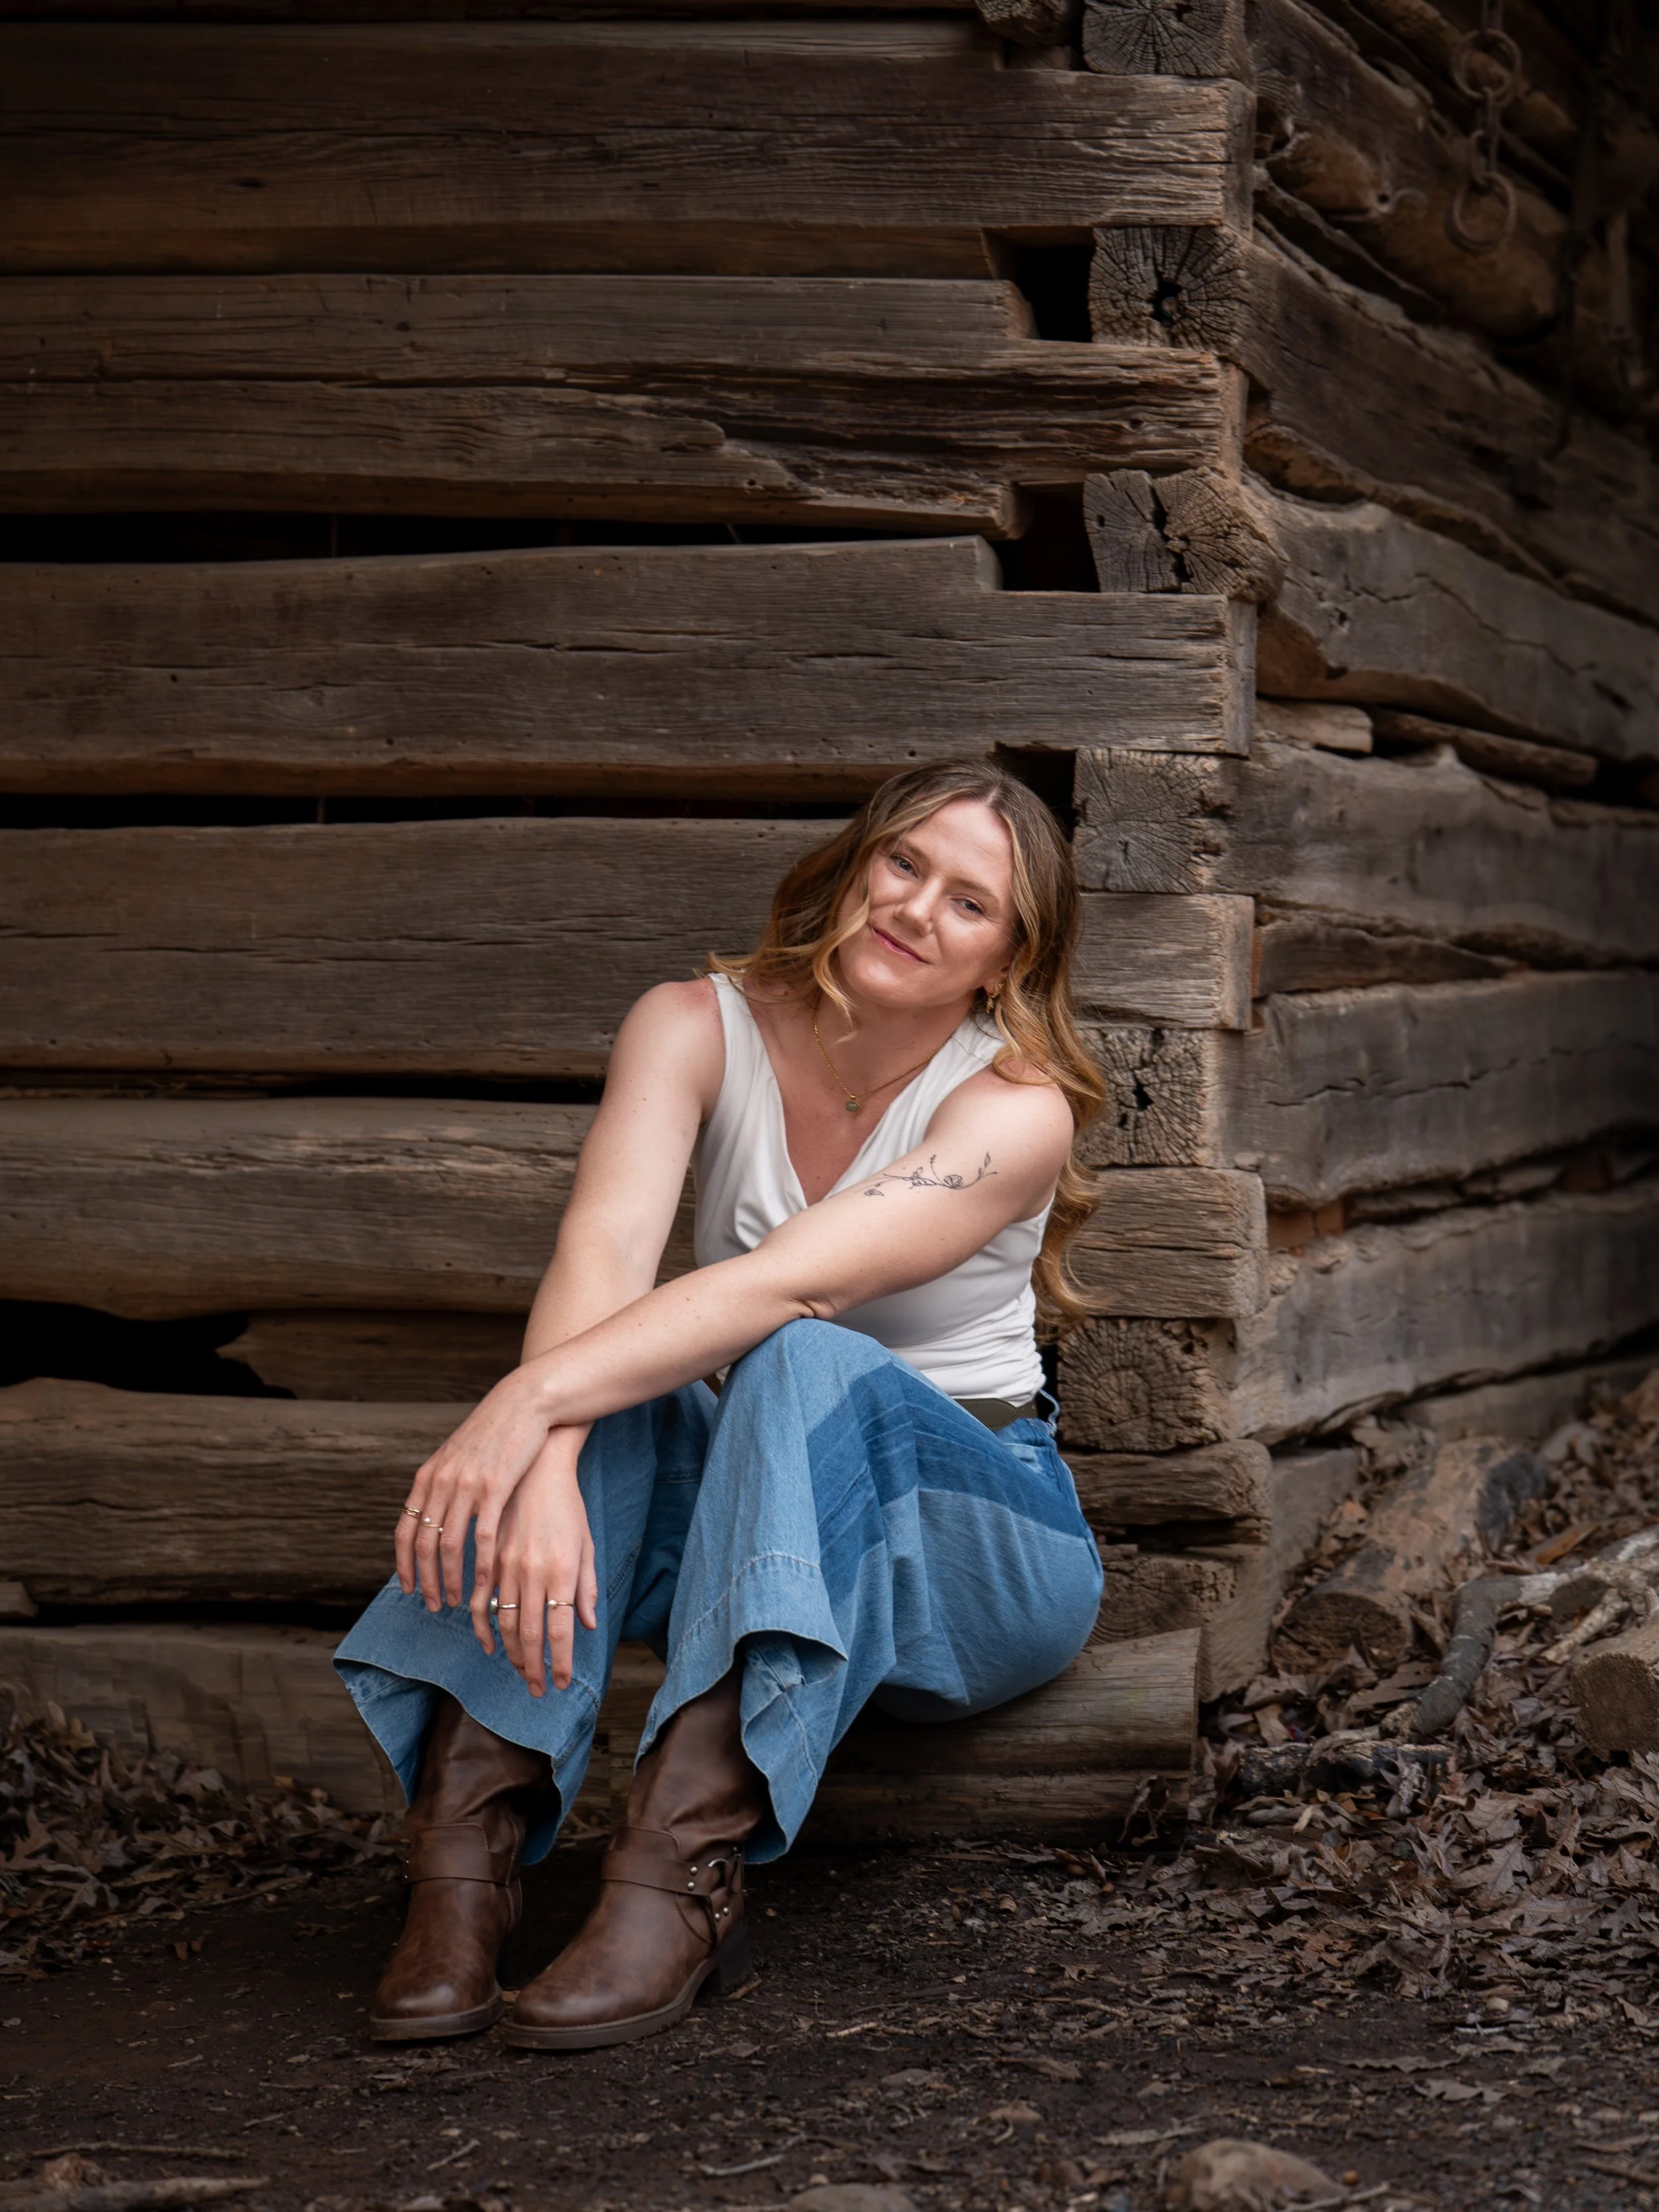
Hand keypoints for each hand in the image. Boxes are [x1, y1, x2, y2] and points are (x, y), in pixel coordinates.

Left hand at [395, 1369, 556, 1612]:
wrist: (524, 1403)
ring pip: (449, 1544)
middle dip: (426, 1580)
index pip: (405, 1530)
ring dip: (450, 1579)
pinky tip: (484, 1582)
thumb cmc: (494, 1433)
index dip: (404, 1564)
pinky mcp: (495, 1487)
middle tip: (433, 1605)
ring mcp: (467, 1485)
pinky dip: (480, 1564)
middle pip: (424, 1544)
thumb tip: (434, 1515)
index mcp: (428, 1477)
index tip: (410, 1589)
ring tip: (456, 1600)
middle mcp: (441, 1482)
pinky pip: (482, 1535)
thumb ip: (443, 1485)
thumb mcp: (457, 1457)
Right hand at [479, 1437, 599, 1695]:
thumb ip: (586, 1586)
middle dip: (534, 1667)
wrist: (537, 1468)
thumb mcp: (586, 1544)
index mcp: (563, 1570)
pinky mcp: (489, 1556)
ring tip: (521, 1673)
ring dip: (512, 1653)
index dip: (560, 1661)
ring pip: (504, 1621)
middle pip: (530, 1633)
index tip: (560, 1683)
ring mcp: (508, 1564)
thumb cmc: (568, 1508)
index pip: (560, 1629)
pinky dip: (483, 1627)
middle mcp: (534, 1571)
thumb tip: (587, 1625)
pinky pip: (482, 1599)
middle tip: (539, 1690)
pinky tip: (489, 1645)